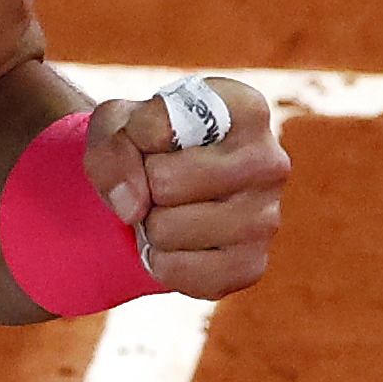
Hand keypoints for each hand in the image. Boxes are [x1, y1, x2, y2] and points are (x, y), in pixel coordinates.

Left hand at [90, 74, 287, 302]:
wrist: (171, 190)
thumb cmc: (149, 145)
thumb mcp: (117, 125)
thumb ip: (112, 145)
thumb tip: (132, 207)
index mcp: (245, 109)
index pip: (158, 127)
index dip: (134, 136)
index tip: (152, 138)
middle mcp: (270, 162)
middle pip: (163, 183)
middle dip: (144, 187)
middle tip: (160, 183)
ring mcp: (267, 218)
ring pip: (165, 230)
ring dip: (150, 226)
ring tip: (170, 211)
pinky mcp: (252, 265)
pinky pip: (176, 272)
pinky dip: (160, 262)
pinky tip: (178, 243)